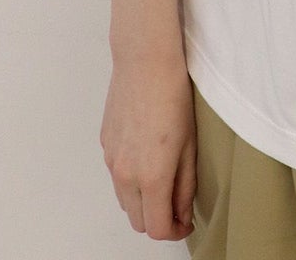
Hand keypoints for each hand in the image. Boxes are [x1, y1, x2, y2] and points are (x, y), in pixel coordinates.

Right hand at [101, 54, 197, 240]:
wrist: (145, 62)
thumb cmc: (173, 96)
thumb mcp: (190, 146)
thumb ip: (185, 186)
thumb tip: (181, 213)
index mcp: (151, 176)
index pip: (156, 229)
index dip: (174, 232)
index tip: (185, 222)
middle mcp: (125, 175)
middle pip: (138, 221)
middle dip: (157, 220)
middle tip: (177, 203)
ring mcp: (111, 161)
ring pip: (125, 201)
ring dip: (143, 201)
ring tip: (163, 179)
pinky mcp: (105, 146)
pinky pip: (116, 176)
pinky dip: (131, 180)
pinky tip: (147, 157)